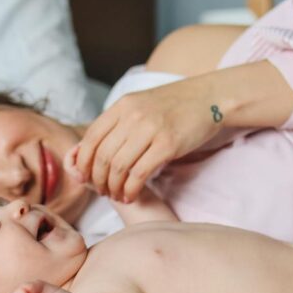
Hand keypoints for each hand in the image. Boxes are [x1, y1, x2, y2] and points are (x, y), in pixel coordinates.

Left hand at [68, 79, 222, 201]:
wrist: (208, 98)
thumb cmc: (174, 105)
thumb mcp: (140, 105)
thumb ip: (119, 123)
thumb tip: (94, 150)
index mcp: (122, 105)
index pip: (91, 137)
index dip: (83, 162)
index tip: (84, 176)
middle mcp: (133, 116)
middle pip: (102, 155)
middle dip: (97, 179)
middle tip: (102, 191)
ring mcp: (150, 129)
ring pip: (119, 167)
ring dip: (113, 187)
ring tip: (117, 195)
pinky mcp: (167, 145)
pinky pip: (139, 173)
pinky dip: (131, 188)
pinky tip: (131, 194)